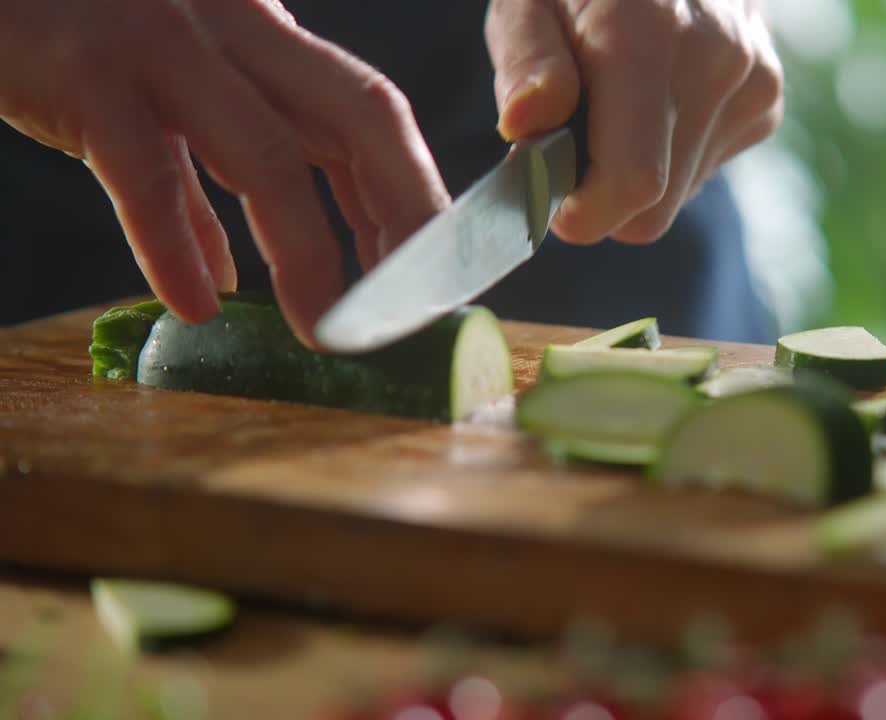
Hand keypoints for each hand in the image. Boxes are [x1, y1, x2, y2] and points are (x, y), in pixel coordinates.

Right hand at [0, 0, 450, 345]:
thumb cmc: (67, 27)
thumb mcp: (160, 86)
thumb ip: (201, 171)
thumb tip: (225, 274)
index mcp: (262, 34)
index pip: (373, 116)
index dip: (416, 196)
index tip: (434, 276)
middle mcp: (235, 27)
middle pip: (361, 122)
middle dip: (407, 218)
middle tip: (419, 308)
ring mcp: (163, 42)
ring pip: (268, 154)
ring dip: (308, 254)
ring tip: (326, 333)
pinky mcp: (86, 70)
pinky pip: (146, 171)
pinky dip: (174, 244)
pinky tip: (195, 305)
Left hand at [486, 0, 783, 245]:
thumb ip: (525, 61)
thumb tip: (528, 124)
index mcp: (651, 31)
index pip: (631, 183)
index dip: (580, 211)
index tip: (546, 191)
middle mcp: (717, 60)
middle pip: (652, 208)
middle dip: (598, 194)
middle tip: (567, 138)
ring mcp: (753, 85)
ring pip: (675, 197)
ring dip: (632, 171)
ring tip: (614, 103)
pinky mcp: (765, 105)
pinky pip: (700, 174)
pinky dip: (665, 155)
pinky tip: (653, 99)